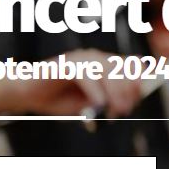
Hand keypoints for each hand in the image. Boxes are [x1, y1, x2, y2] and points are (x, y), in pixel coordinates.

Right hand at [0, 49, 142, 117]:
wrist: (29, 95)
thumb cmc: (61, 99)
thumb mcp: (91, 103)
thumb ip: (111, 100)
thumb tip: (131, 102)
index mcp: (104, 64)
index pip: (131, 66)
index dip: (139, 81)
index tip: (137, 99)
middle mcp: (95, 57)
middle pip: (123, 69)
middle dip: (129, 91)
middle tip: (125, 110)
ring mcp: (81, 59)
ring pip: (107, 72)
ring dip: (115, 93)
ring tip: (117, 111)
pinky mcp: (67, 64)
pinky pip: (87, 77)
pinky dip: (96, 92)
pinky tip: (99, 106)